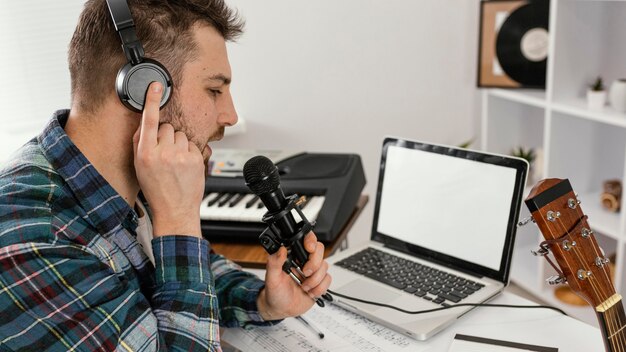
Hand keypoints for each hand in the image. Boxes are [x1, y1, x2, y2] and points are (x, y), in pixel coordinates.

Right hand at [132, 82, 204, 236]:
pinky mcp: (196, 159)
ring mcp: (182, 156)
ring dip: (178, 144)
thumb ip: (140, 144)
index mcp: (146, 154)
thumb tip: (144, 124)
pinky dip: (189, 152)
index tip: (156, 85)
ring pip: (181, 135)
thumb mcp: (139, 167)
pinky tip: (184, 166)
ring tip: (175, 162)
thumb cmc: (155, 190)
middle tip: (164, 154)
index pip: (148, 121)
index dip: (152, 101)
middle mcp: (163, 153)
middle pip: (166, 127)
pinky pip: (192, 145)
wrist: (175, 210)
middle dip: (165, 137)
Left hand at [257, 232, 331, 319]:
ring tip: (303, 286)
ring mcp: (313, 272)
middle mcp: (304, 261)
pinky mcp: (319, 282)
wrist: (281, 309)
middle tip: (304, 273)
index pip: (306, 240)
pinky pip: (328, 280)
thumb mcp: (271, 278)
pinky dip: (319, 288)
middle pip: (319, 251)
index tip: (309, 248)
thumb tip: (281, 249)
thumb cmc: (274, 293)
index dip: (311, 241)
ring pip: (324, 267)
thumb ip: (274, 263)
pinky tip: (309, 292)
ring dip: (314, 280)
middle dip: (313, 264)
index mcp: (293, 256)